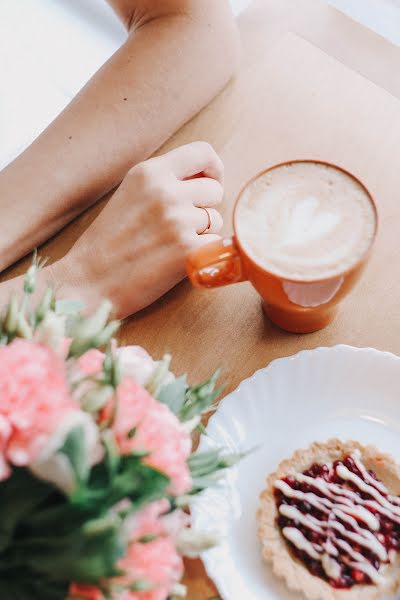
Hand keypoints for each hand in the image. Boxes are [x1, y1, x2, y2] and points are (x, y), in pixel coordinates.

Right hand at [54, 142, 223, 317]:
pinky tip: (175, 261)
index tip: (208, 186)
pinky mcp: (187, 250)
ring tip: (169, 246)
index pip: (204, 153)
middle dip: (205, 208)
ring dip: (202, 234)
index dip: (213, 171)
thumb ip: (163, 183)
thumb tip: (206, 180)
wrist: (87, 283)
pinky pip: (216, 245)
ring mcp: (178, 221)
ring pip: (215, 220)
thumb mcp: (129, 194)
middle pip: (215, 190)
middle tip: (180, 226)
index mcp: (149, 172)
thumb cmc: (107, 244)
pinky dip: (203, 255)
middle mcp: (166, 191)